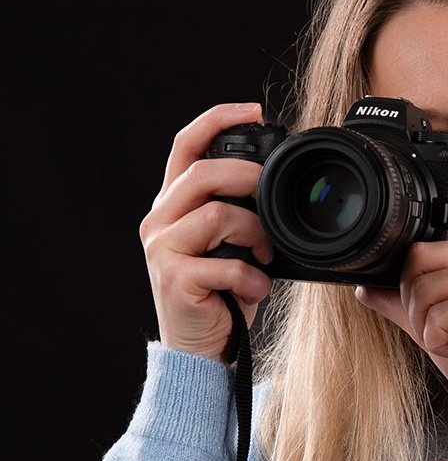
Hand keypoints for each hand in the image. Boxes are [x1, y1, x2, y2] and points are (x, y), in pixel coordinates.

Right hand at [140, 102, 273, 360]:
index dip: (217, 120)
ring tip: (267, 257)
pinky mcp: (174, 280)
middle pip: (203, 174)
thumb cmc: (221, 297)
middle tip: (273, 201)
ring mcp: (162, 250)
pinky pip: (224, 264)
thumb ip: (238, 214)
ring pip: (217, 215)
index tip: (254, 110)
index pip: (185, 146)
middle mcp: (160, 221)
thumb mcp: (229, 247)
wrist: (200, 350)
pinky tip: (258, 289)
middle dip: (249, 179)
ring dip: (256, 234)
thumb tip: (275, 187)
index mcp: (173, 206)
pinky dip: (252, 277)